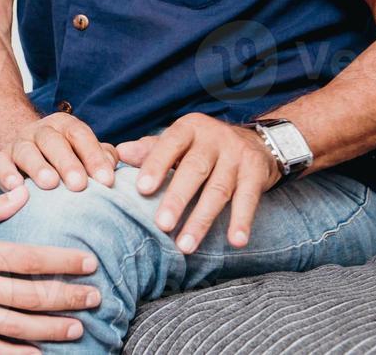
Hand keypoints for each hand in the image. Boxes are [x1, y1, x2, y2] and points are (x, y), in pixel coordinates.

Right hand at [0, 112, 118, 192]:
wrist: (16, 141)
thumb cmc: (60, 154)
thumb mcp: (81, 149)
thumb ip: (100, 156)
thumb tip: (111, 167)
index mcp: (65, 126)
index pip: (81, 136)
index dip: (94, 156)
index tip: (106, 180)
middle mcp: (41, 131)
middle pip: (54, 142)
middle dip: (67, 163)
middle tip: (79, 185)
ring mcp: (18, 143)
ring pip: (27, 151)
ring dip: (38, 166)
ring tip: (49, 183)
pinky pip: (0, 162)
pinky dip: (6, 174)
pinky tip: (15, 187)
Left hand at [116, 113, 281, 253]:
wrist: (256, 141)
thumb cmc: (205, 146)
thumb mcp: (179, 142)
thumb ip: (151, 149)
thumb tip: (119, 153)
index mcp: (189, 128)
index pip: (169, 145)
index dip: (156, 165)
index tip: (142, 189)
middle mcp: (214, 139)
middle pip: (194, 170)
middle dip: (177, 199)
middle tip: (161, 225)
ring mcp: (237, 155)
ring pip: (218, 190)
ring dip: (202, 220)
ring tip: (186, 246)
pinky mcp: (256, 173)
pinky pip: (249, 199)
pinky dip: (242, 221)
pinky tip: (236, 241)